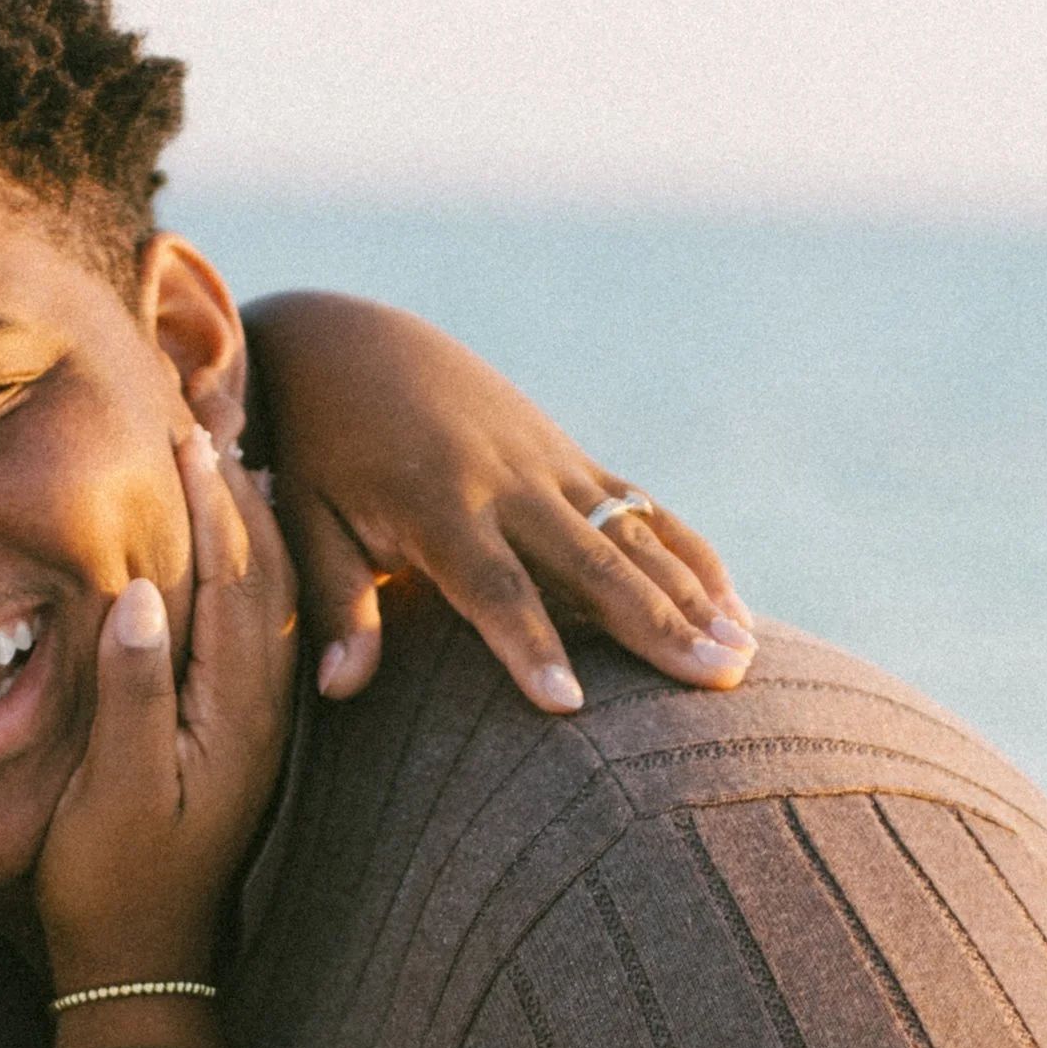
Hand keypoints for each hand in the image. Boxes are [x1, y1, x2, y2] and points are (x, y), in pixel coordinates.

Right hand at [33, 424, 296, 986]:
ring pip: (263, 598)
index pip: (232, 578)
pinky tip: (227, 551)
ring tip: (229, 455)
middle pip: (262, 573)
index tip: (190, 431)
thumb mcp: (112, 790)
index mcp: (234, 711)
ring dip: (248, 524)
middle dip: (240, 491)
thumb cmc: (112, 882)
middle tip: (215, 413)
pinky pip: (249, 631)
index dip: (213, 502)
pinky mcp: (233, 738)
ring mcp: (251, 724)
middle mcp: (258, 709)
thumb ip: (132, 692)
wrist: (143, 965)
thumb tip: (140, 593)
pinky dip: (240, 574)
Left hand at [236, 291, 754, 710]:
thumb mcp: (304, 521)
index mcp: (436, 504)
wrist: (346, 342)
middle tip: (715, 680)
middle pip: (592, 562)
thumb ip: (332, 604)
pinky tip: (734, 606)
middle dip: (656, 625)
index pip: (493, 587)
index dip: (531, 644)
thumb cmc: (314, 449)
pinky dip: (689, 555)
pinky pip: (643, 508)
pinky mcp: (570, 455)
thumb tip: (338, 689)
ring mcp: (549, 463)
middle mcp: (507, 481)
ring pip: (634, 534)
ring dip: (693, 596)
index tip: (568, 706)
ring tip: (741, 657)